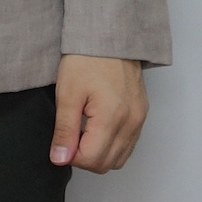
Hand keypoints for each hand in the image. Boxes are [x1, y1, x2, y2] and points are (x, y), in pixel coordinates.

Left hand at [51, 55, 147, 173]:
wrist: (109, 37)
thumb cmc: (87, 60)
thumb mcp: (68, 94)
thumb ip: (65, 131)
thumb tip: (60, 159)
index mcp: (112, 117)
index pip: (91, 160)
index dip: (71, 156)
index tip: (63, 141)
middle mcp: (131, 122)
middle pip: (106, 164)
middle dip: (85, 158)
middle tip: (71, 136)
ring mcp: (139, 119)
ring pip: (119, 159)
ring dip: (99, 154)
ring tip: (84, 132)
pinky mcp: (141, 116)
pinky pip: (128, 145)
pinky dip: (111, 146)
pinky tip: (97, 130)